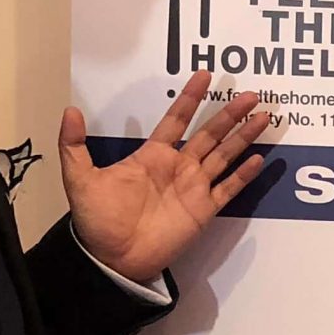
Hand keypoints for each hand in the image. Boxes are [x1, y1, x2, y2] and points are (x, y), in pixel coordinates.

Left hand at [61, 70, 271, 284]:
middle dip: (229, 114)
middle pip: (209, 133)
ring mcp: (193, 188)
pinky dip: (244, 175)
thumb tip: (70, 110)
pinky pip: (228, 188)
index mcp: (153, 155)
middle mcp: (178, 167)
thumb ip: (74, 145)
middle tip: (250, 94)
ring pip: (224, 155)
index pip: (176, 119)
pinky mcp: (203, 210)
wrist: (112, 259)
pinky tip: (259, 159)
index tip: (205, 75)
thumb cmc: (98, 220)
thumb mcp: (80, 179)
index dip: (190, 97)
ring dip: (243, 137)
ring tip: (264, 117)